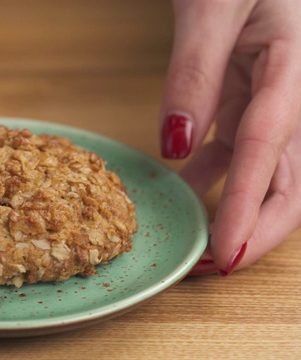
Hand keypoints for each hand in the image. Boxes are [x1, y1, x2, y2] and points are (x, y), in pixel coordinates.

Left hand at [160, 0, 300, 275]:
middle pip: (291, 177)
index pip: (272, 147)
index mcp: (297, 65)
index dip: (250, 207)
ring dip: (233, 210)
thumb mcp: (212, 7)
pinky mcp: (252, 96)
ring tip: (195, 242)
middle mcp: (294, 90)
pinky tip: (184, 192)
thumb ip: (194, 71)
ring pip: (266, 171)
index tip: (224, 252)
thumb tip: (174, 144)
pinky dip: (212, 176)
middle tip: (214, 266)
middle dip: (257, 228)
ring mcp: (275, 96)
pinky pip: (239, 148)